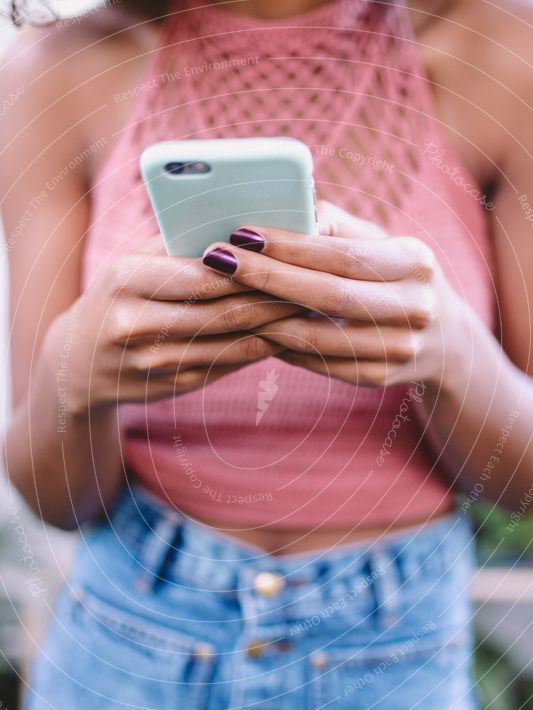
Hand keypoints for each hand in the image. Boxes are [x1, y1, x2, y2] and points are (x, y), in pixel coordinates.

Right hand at [47, 235, 301, 415]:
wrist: (78, 364)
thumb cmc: (116, 297)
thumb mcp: (131, 264)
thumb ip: (179, 247)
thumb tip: (246, 233)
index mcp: (125, 280)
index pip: (202, 275)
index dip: (250, 269)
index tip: (289, 256)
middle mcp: (136, 325)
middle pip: (223, 311)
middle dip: (273, 298)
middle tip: (312, 284)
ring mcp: (154, 362)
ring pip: (231, 342)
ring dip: (275, 326)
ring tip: (307, 307)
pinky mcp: (173, 385)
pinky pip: (227, 363)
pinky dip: (259, 348)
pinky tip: (283, 333)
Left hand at [201, 201, 466, 389]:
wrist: (442, 340)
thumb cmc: (394, 276)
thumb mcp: (381, 243)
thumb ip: (337, 227)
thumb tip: (289, 206)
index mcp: (415, 262)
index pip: (343, 253)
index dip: (290, 246)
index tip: (242, 233)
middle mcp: (415, 307)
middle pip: (329, 295)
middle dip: (268, 278)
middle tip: (219, 261)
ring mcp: (400, 348)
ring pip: (319, 336)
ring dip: (265, 317)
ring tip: (225, 296)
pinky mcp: (380, 378)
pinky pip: (319, 362)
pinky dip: (282, 345)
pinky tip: (251, 328)